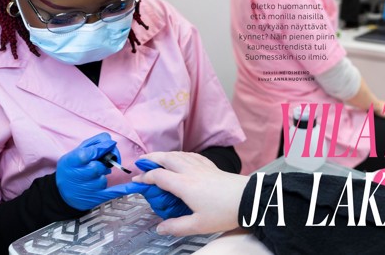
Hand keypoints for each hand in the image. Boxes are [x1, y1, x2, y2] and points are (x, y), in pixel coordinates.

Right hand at [56, 132, 141, 209]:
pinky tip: (136, 186)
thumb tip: (110, 141)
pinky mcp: (96, 197)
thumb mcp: (76, 152)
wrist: (63, 192)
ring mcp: (87, 188)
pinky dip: (125, 189)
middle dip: (103, 163)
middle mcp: (78, 176)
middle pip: (98, 167)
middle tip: (101, 162)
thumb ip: (93, 143)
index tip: (108, 145)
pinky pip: (113, 192)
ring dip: (102, 175)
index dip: (101, 149)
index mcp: (72, 161)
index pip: (90, 153)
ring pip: (103, 178)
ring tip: (94, 175)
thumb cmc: (72, 168)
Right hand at [132, 152, 249, 236]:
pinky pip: (191, 155)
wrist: (247, 199)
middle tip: (140, 161)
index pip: (159, 176)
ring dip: (164, 155)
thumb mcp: (198, 225)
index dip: (145, 177)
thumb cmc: (224, 212)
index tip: (137, 180)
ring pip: (178, 155)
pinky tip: (181, 157)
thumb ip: (177, 227)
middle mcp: (190, 171)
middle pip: (166, 158)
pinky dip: (181, 154)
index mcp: (184, 185)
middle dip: (151, 158)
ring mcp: (201, 166)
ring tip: (156, 158)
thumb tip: (160, 228)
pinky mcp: (211, 166)